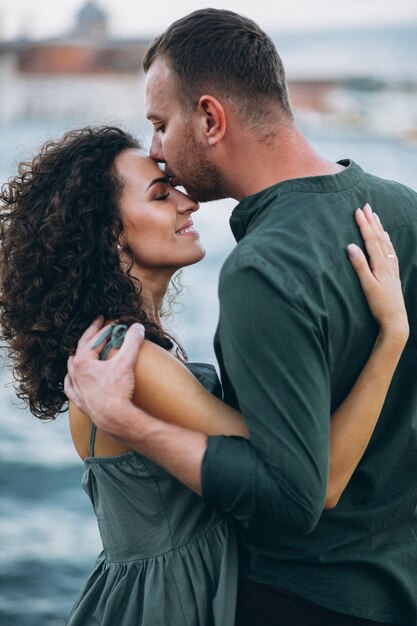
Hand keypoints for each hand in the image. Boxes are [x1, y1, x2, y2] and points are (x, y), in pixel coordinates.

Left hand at [64, 317, 144, 425]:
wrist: (114, 419)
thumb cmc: (118, 391)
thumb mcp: (126, 363)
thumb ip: (132, 342)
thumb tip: (137, 327)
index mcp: (83, 362)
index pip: (93, 338)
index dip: (104, 328)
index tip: (113, 321)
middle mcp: (76, 373)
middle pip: (81, 349)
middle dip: (91, 335)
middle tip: (100, 325)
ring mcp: (76, 387)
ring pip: (72, 367)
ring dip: (79, 355)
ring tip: (84, 349)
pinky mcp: (80, 401)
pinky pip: (70, 387)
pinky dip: (71, 379)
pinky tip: (72, 377)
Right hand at [347, 203, 408, 345]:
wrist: (395, 320)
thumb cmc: (379, 305)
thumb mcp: (367, 286)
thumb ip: (359, 266)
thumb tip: (351, 246)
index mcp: (380, 264)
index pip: (371, 240)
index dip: (364, 225)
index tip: (357, 211)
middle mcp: (388, 263)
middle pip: (379, 237)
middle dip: (372, 221)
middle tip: (366, 206)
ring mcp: (392, 268)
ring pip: (386, 243)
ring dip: (380, 228)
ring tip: (375, 216)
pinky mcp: (393, 274)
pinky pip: (390, 251)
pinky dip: (387, 241)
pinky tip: (386, 238)